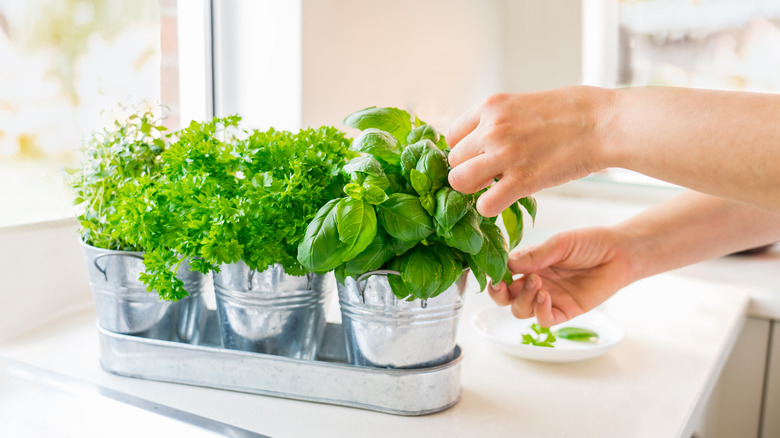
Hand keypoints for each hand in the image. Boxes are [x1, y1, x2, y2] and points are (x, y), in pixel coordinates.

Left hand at [446, 87, 610, 216]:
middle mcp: (491, 129)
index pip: (451, 136)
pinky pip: (485, 205)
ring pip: (459, 182)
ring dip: (473, 190)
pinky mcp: (522, 180)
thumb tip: (483, 141)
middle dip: (468, 171)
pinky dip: (490, 208)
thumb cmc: (572, 112)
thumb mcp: (524, 103)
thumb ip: (499, 120)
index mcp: (491, 106)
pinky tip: (505, 201)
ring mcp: (504, 154)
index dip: (464, 151)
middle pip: (453, 161)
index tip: (479, 158)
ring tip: (493, 188)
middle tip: (489, 176)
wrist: (604, 123)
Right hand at [487, 227, 636, 325]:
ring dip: (522, 299)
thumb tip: (507, 263)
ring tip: (536, 283)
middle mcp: (535, 282)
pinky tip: (545, 296)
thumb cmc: (589, 243)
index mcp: (529, 264)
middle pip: (505, 297)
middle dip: (499, 293)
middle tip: (503, 284)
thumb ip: (534, 255)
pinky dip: (539, 311)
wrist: (620, 253)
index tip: (493, 271)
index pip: (502, 274)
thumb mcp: (559, 243)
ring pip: (520, 310)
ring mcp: (549, 298)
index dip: (494, 275)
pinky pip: (544, 320)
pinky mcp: (566, 311)